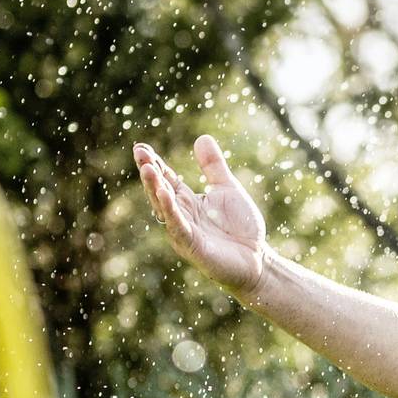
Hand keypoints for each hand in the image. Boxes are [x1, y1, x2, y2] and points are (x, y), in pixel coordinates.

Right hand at [134, 135, 274, 296]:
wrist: (258, 260)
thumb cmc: (241, 227)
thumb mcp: (227, 189)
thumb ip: (213, 166)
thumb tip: (202, 137)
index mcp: (187, 201)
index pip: (166, 179)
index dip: (155, 164)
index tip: (141, 147)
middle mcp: (181, 215)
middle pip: (160, 191)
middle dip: (150, 172)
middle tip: (139, 153)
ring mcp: (185, 231)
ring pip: (165, 207)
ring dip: (155, 188)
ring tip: (147, 168)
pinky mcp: (193, 246)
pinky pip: (178, 226)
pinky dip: (170, 210)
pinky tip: (164, 194)